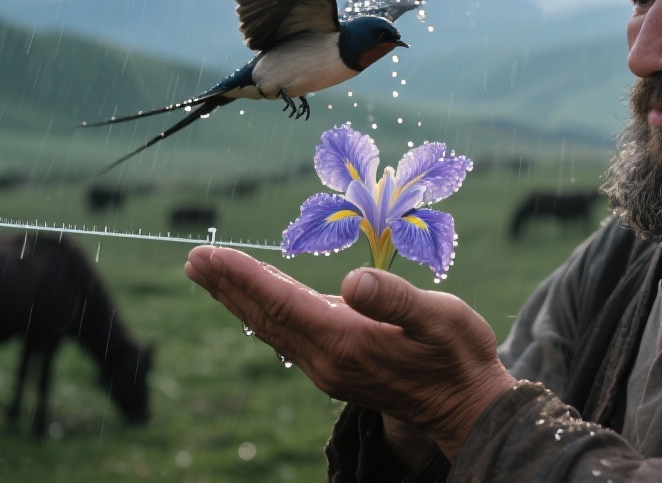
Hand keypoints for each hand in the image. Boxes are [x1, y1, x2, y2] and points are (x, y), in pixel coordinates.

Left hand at [184, 246, 516, 459]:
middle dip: (228, 286)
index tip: (209, 254)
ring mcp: (328, 370)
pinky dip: (264, 313)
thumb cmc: (458, 356)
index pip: (281, 302)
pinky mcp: (336, 372)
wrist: (467, 406)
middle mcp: (327, 360)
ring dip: (240, 300)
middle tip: (194, 258)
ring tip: (212, 274)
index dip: (243, 276)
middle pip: (265, 317)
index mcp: (346, 342)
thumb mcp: (439, 318)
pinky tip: (258, 303)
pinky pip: (287, 337)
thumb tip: (351, 282)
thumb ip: (394, 299)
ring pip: (272, 329)